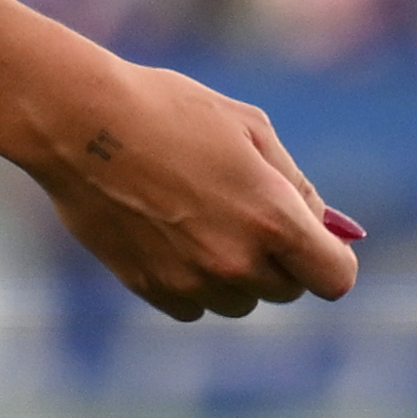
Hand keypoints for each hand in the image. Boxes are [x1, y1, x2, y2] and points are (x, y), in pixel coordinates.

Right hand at [26, 55, 364, 320]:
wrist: (81, 125)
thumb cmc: (170, 112)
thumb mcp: (250, 128)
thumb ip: (296, 184)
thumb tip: (325, 226)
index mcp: (273, 219)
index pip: (335, 278)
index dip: (331, 259)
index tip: (316, 242)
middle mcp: (237, 263)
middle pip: (288, 290)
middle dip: (281, 258)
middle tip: (247, 211)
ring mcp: (192, 283)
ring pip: (240, 301)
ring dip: (236, 273)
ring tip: (201, 216)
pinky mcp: (152, 291)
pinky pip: (194, 305)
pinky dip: (193, 281)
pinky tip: (169, 233)